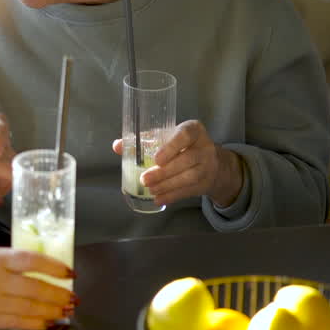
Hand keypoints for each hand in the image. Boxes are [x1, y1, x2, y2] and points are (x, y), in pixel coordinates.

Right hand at [0, 248, 75, 329]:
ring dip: (52, 311)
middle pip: (37, 287)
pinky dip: (35, 324)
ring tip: (64, 311)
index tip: (69, 273)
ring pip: (31, 307)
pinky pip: (18, 323)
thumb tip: (28, 264)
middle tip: (72, 297)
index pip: (32, 260)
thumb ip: (2, 258)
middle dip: (59, 294)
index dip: (55, 268)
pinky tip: (45, 323)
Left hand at [110, 120, 243, 207]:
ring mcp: (208, 165)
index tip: (156, 159)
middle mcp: (204, 146)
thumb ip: (144, 141)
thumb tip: (118, 146)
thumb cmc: (182, 146)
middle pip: (186, 160)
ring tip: (150, 190)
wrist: (211, 162)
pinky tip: (159, 199)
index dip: (171, 147)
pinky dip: (173, 196)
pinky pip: (190, 190)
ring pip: (189, 177)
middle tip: (144, 179)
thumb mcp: (167, 138)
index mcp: (193, 130)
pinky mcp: (207, 182)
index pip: (185, 135)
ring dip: (167, 185)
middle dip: (164, 172)